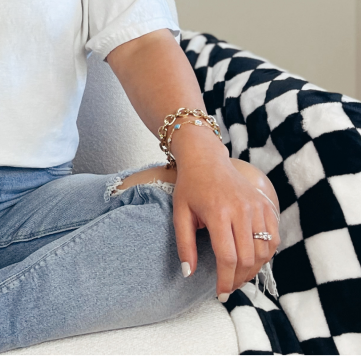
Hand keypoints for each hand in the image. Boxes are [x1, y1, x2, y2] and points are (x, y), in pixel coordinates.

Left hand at [171, 139, 280, 299]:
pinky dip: (266, 254)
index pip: (227, 257)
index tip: (220, 294)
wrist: (206, 159)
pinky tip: (253, 261)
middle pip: (248, 257)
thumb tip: (188, 274)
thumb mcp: (179, 214)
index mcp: (218, 212)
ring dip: (253, 270)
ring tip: (239, 277)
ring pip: (264, 251)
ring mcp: (257, 207)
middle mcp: (242, 210)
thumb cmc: (190, 187)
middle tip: (228, 288)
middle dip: (238, 279)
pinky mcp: (266, 205)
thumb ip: (184, 245)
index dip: (225, 280)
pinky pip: (273, 238)